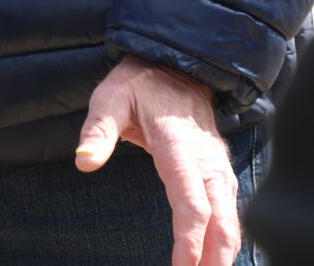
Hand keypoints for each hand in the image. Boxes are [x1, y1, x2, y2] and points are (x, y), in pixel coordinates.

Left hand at [75, 57, 238, 265]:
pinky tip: (214, 262)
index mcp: (180, 146)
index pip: (191, 201)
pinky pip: (229, 214)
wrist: (178, 66)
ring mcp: (218, 169)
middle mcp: (207, 162)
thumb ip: (97, 130)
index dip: (189, 238)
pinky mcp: (220, 174)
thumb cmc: (141, 84)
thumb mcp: (110, 96)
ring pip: (230, 221)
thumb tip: (83, 162)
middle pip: (220, 221)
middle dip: (213, 259)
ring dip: (222, 255)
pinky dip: (225, 241)